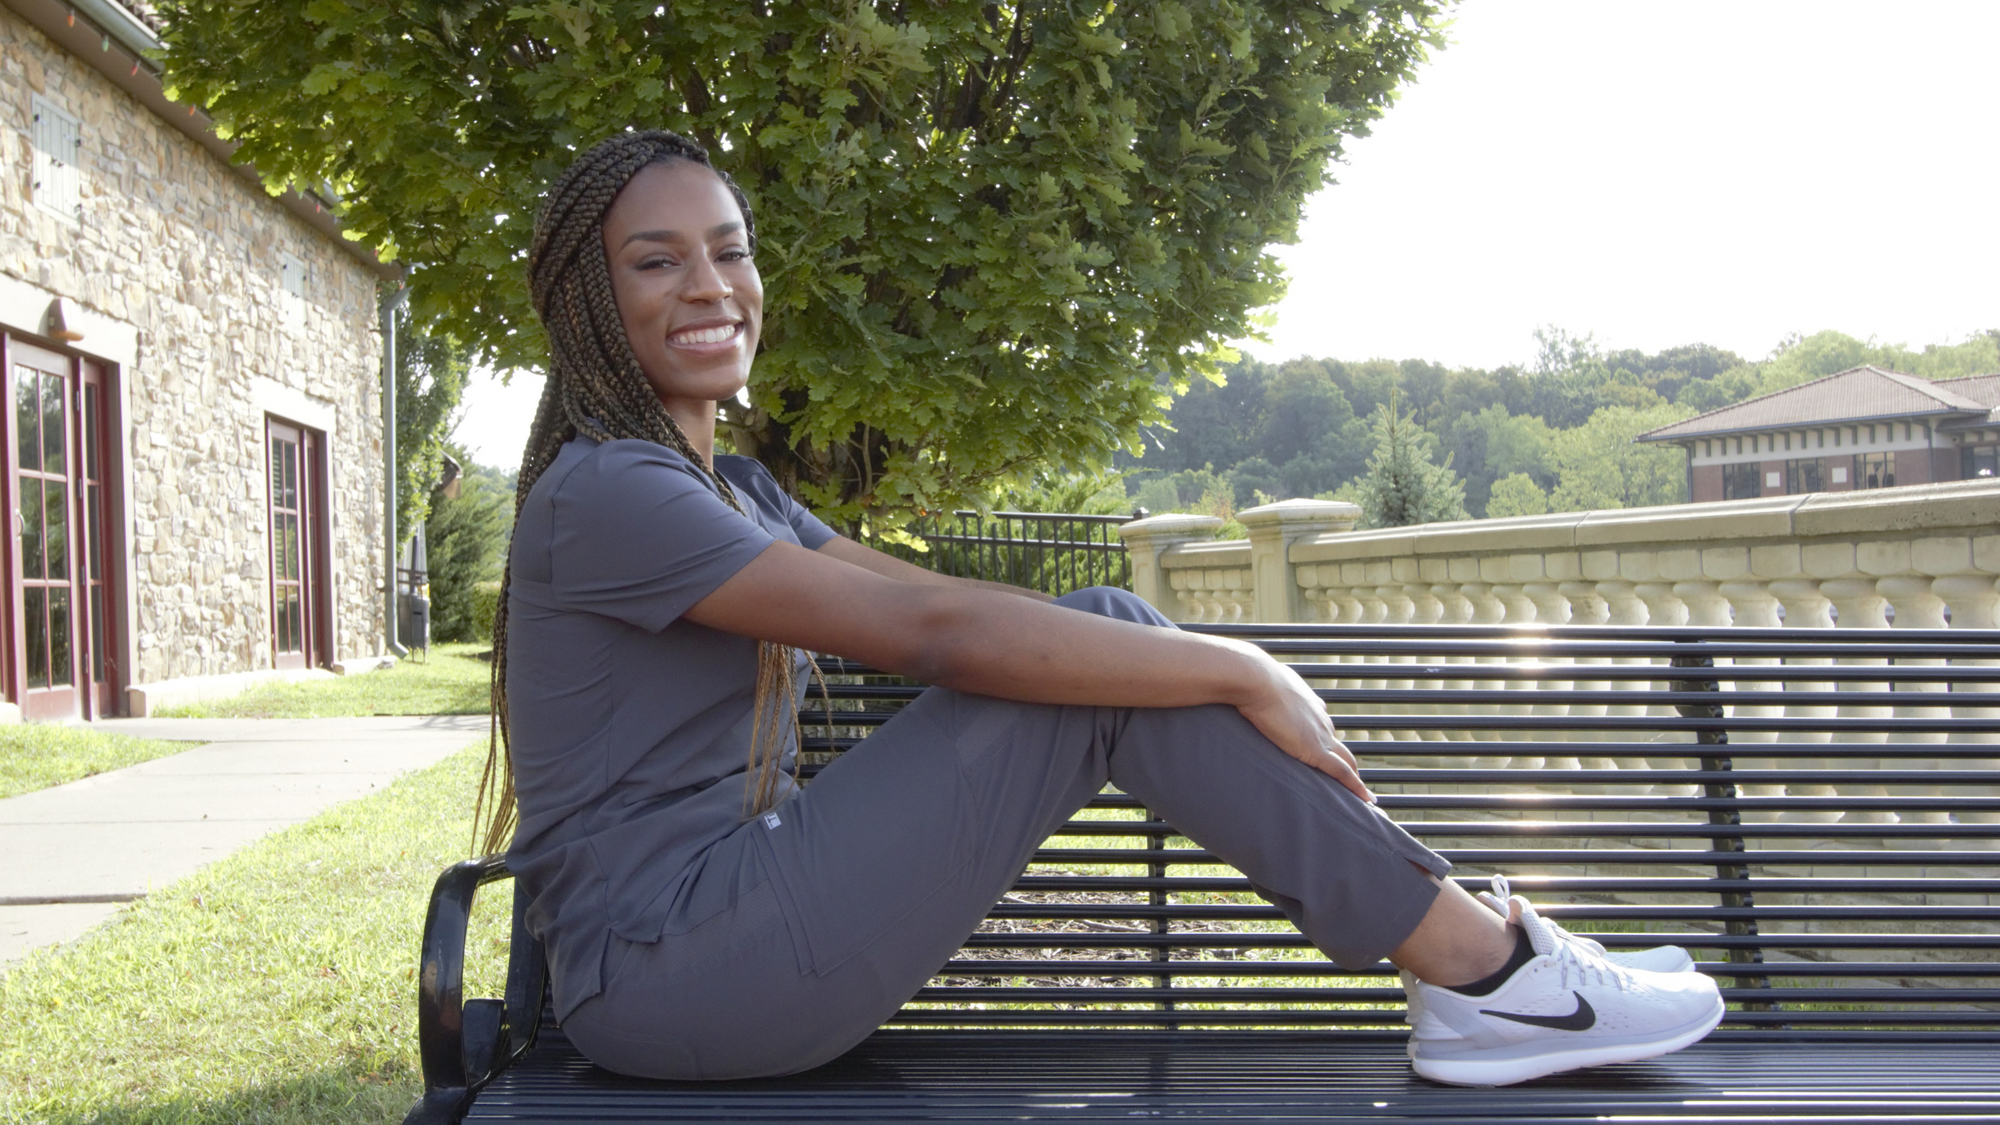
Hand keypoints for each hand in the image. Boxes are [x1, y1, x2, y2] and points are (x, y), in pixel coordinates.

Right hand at [1232, 649, 1372, 803]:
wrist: (1255, 679)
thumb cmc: (1249, 678)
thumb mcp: (1256, 682)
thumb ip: (1256, 688)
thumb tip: (1239, 686)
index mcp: (1306, 701)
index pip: (1321, 723)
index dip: (1324, 738)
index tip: (1325, 747)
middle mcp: (1319, 717)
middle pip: (1337, 743)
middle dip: (1344, 761)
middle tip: (1347, 777)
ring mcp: (1321, 734)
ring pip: (1346, 760)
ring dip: (1352, 776)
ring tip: (1359, 793)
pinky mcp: (1316, 750)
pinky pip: (1343, 773)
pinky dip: (1355, 787)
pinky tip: (1365, 799)